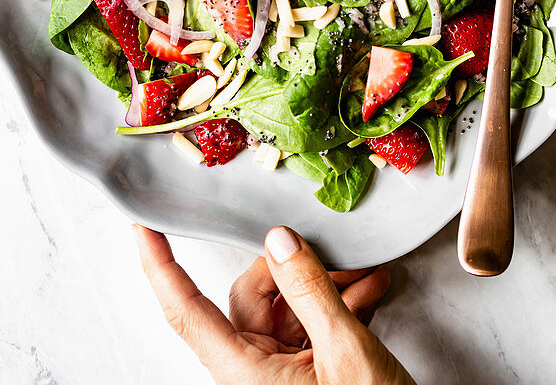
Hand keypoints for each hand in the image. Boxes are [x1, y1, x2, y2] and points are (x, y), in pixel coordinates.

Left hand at [136, 224, 414, 384]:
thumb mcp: (346, 351)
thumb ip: (311, 292)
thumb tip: (279, 241)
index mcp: (245, 374)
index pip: (186, 312)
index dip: (161, 268)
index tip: (143, 228)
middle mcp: (252, 372)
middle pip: (252, 297)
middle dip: (296, 268)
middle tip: (340, 256)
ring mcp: (277, 374)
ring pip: (284, 307)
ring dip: (327, 285)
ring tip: (366, 274)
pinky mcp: (303, 375)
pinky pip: (307, 326)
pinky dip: (337, 305)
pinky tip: (369, 290)